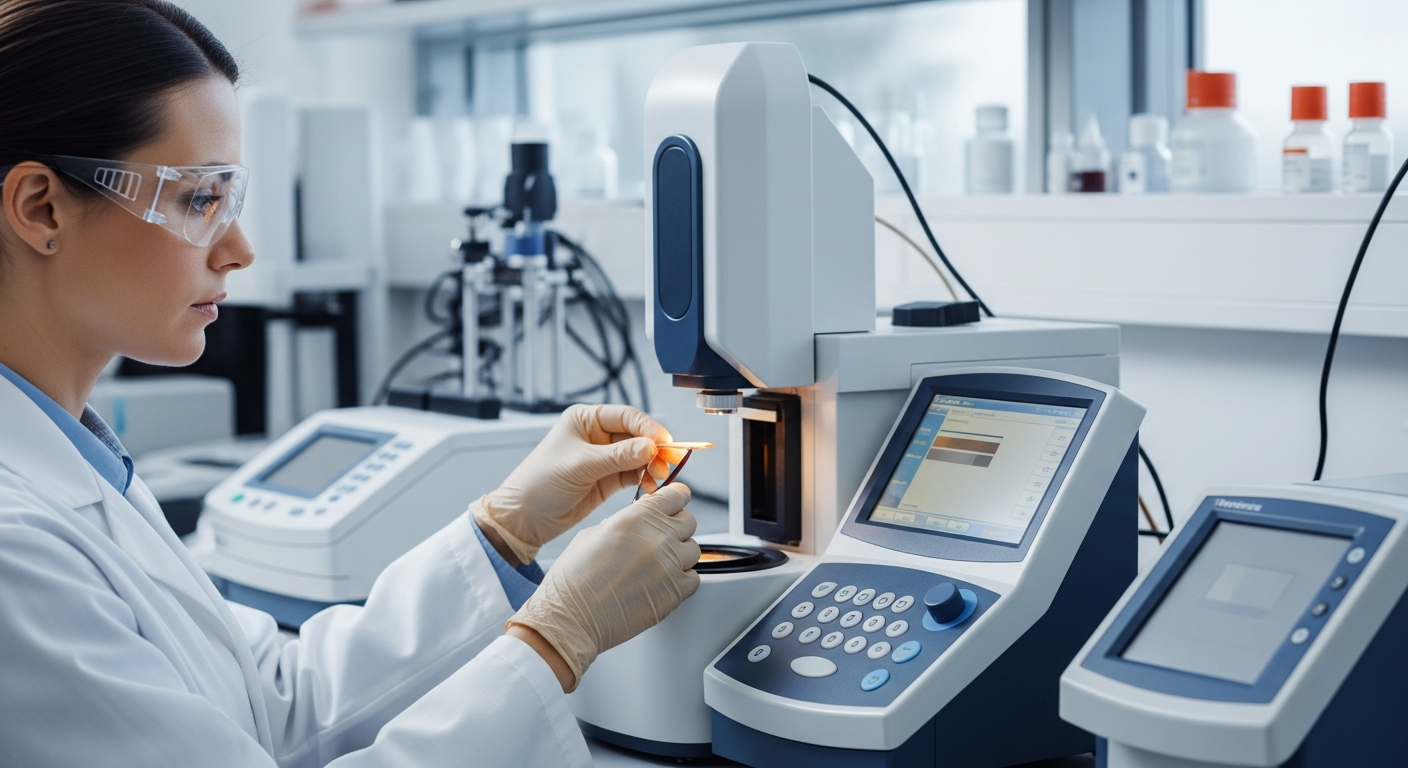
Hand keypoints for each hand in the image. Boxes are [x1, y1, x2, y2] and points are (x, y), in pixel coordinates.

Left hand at [472, 404, 685, 562]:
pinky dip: (646, 479)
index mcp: (585, 419)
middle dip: (655, 448)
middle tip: (671, 459)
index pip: (626, 416)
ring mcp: (604, 458)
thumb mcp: (580, 465)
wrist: (525, 518)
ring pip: (639, 456)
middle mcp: (596, 436)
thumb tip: (650, 447)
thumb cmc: (538, 483)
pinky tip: (651, 485)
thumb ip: (618, 456)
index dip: (648, 428)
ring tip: (660, 476)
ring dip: (652, 465)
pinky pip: (634, 474)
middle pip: (636, 436)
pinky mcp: (608, 479)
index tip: (664, 441)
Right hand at [506, 483, 700, 691]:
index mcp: (635, 518)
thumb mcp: (592, 535)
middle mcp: (656, 538)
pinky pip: (693, 578)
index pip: (675, 496)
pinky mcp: (674, 593)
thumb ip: (622, 523)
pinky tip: (662, 583)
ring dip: (679, 555)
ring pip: (693, 550)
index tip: (675, 504)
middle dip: (677, 527)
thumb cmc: (573, 580)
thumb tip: (637, 523)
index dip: (676, 499)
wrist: (570, 618)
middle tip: (663, 538)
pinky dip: (682, 579)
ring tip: (658, 565)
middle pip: (688, 521)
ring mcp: (668, 566)